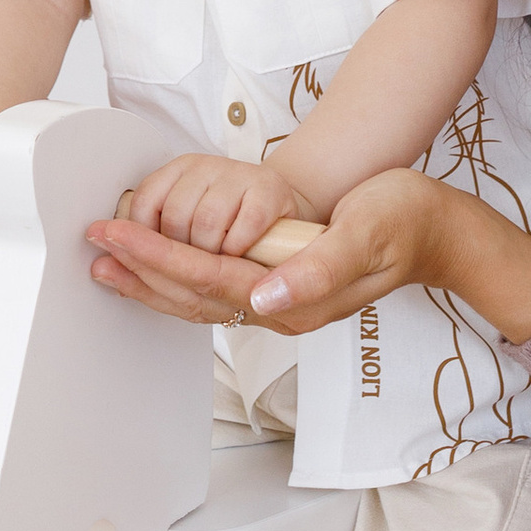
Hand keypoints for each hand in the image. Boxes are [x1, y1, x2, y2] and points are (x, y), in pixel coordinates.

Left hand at [86, 166, 449, 330]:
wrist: (434, 232)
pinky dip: (174, 280)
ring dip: (148, 282)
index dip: (158, 257)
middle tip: (95, 246)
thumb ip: (318, 268)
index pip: (210, 278)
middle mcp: (280, 309)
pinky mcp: (276, 289)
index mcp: (296, 298)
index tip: (118, 235)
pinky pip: (212, 291)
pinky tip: (153, 269)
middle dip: (140, 271)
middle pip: (193, 296)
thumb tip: (267, 296)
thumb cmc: (402, 222)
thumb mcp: (367, 233)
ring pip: (197, 300)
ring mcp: (277, 303)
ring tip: (107, 265)